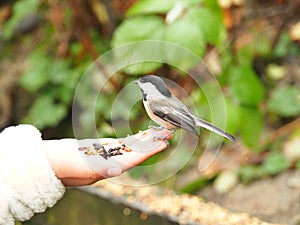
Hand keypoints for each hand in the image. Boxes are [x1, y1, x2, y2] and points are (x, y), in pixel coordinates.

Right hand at [43, 128, 172, 185]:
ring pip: (132, 147)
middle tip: (168, 133)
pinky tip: (143, 134)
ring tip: (159, 131)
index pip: (135, 159)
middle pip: (137, 152)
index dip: (150, 151)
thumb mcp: (82, 167)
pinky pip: (123, 143)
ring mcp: (109, 155)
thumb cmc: (64, 165)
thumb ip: (100, 168)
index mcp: (109, 168)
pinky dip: (134, 138)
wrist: (51, 161)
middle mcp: (112, 163)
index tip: (163, 144)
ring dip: (146, 139)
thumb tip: (117, 170)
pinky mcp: (104, 149)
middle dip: (153, 143)